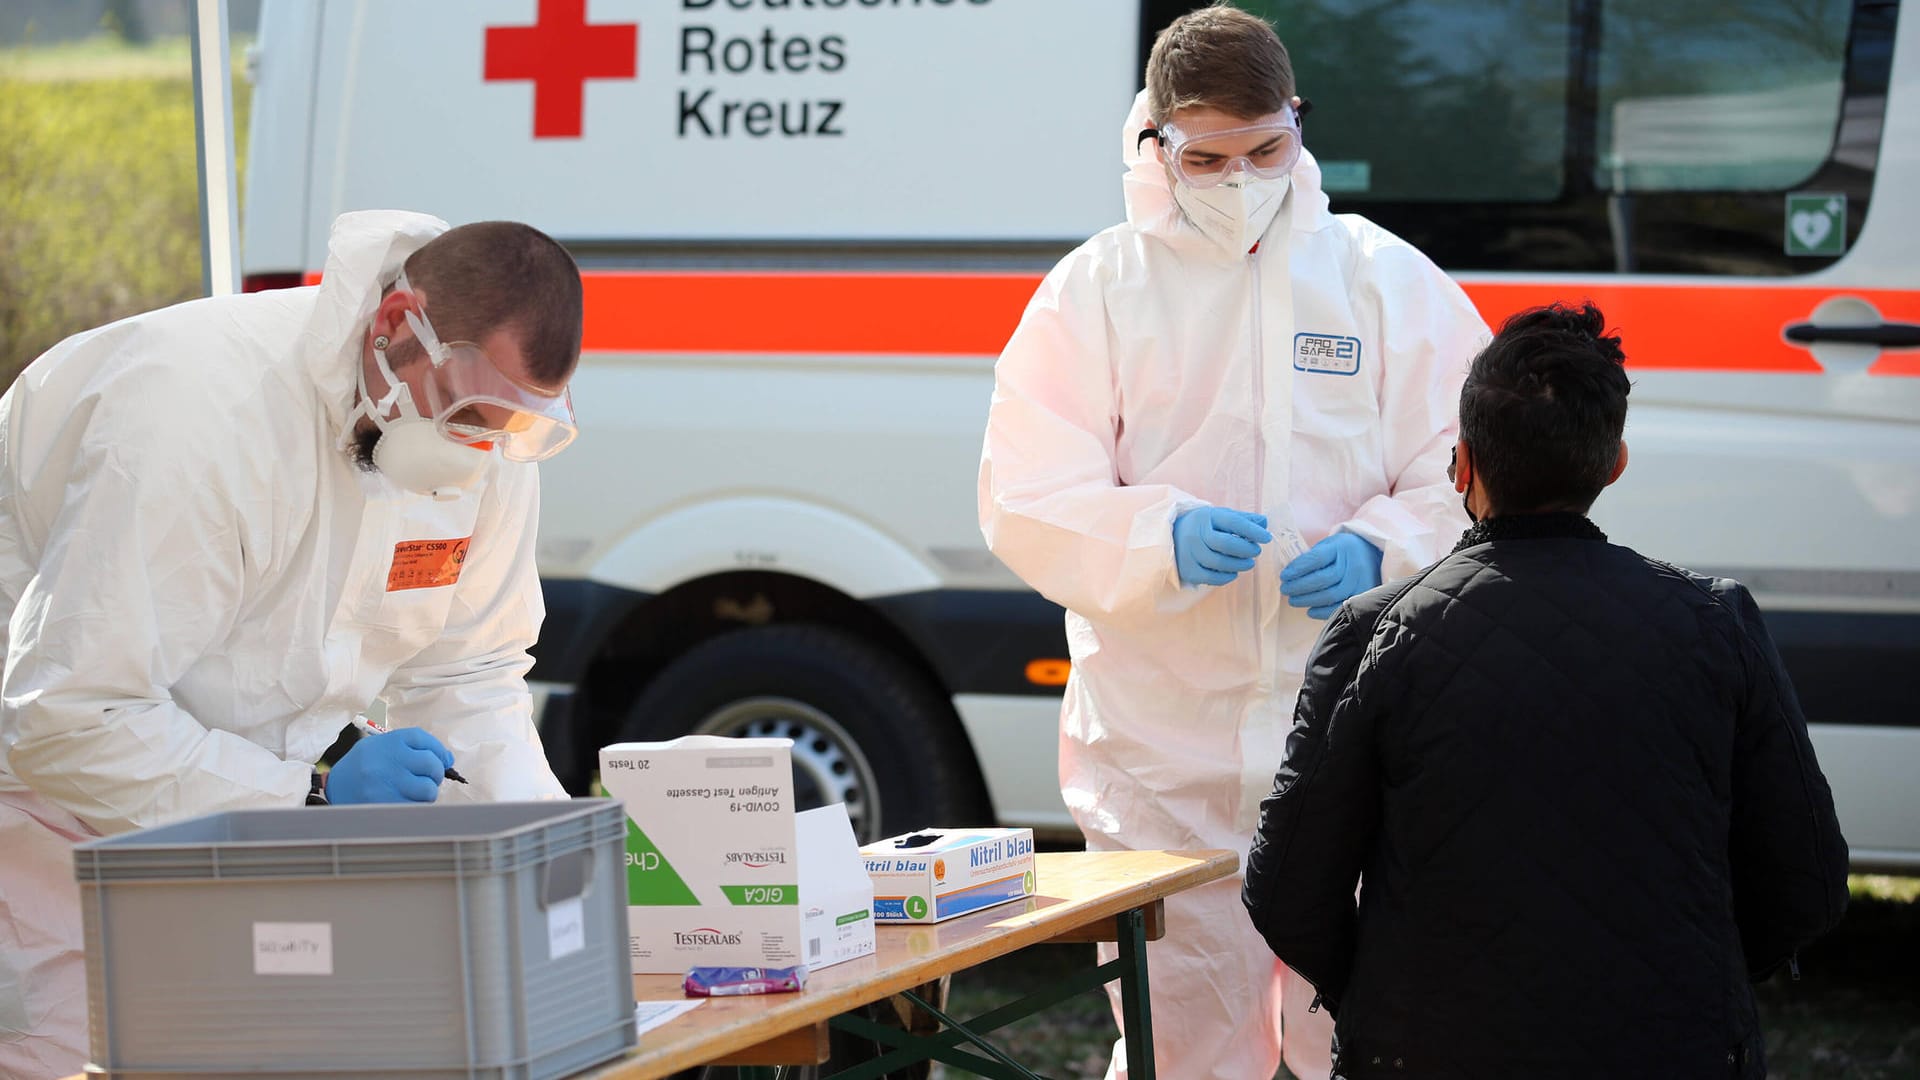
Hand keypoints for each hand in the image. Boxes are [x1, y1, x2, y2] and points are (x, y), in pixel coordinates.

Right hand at [325, 727, 453, 804]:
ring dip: (427, 792)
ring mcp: (387, 784)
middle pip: (431, 764)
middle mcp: (388, 760)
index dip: (438, 751)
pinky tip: (405, 801)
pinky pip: (417, 807)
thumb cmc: (364, 766)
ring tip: (414, 791)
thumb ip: (413, 748)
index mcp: (388, 741)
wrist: (335, 788)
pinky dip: (416, 806)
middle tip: (427, 778)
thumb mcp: (382, 746)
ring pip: (428, 790)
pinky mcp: (386, 806)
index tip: (442, 760)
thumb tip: (448, 758)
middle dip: (435, 773)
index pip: (424, 739)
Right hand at [1172, 507, 1272, 586]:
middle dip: (1246, 549)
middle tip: (1256, 551)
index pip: (1232, 522)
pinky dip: (1227, 576)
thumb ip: (1243, 519)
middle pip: (1226, 544)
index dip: (1252, 530)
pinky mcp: (1188, 570)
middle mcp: (1195, 533)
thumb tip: (1265, 522)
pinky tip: (1234, 572)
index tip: (1267, 538)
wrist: (1172, 537)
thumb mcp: (1220, 517)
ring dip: (1240, 565)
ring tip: (1249, 563)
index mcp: (1206, 516)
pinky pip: (1212, 578)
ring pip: (1220, 562)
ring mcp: (1189, 553)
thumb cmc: (1204, 527)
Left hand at [1280, 532, 1382, 618]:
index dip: (1297, 569)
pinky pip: (1340, 606)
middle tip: (1285, 590)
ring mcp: (1359, 581)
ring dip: (1307, 600)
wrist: (1372, 554)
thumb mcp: (1329, 545)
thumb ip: (1311, 557)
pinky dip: (1322, 611)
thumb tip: (1289, 574)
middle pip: (1322, 579)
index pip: (1316, 559)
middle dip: (1299, 586)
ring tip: (1293, 600)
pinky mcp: (1362, 595)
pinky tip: (1310, 611)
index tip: (1284, 576)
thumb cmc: (1342, 551)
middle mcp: (1353, 564)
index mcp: (1342, 547)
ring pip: (1329, 595)